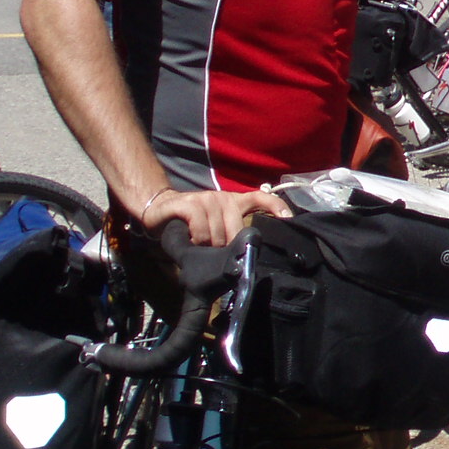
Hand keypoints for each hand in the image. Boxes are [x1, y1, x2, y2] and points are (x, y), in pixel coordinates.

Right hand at [144, 188, 291, 245]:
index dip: (276, 206)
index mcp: (234, 201)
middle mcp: (223, 197)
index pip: (260, 198)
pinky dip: (197, 240)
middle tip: (212, 249)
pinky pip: (201, 229)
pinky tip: (190, 240)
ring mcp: (207, 198)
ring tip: (198, 244)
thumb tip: (249, 252)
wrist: (160, 210)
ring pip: (218, 234)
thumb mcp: (216, 227)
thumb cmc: (191, 223)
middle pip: (237, 230)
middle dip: (226, 247)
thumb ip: (232, 233)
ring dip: (207, 246)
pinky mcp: (189, 203)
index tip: (288, 218)